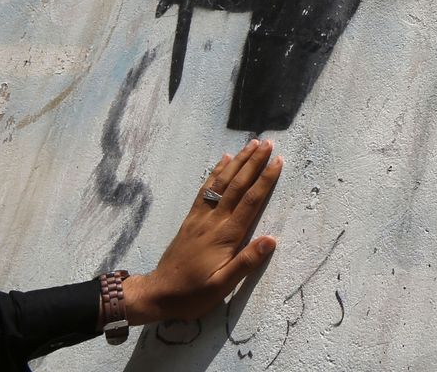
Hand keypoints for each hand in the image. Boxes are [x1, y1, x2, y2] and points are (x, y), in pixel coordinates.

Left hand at [122, 139, 283, 324]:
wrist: (158, 293)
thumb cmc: (193, 293)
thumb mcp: (222, 285)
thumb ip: (246, 262)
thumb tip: (271, 239)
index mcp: (225, 235)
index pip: (250, 201)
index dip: (265, 180)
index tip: (278, 161)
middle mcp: (213, 221)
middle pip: (237, 186)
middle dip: (254, 163)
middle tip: (268, 143)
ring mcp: (200, 217)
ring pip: (222, 183)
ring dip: (237, 162)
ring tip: (250, 144)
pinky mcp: (191, 219)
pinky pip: (205, 190)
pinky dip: (215, 173)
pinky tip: (223, 161)